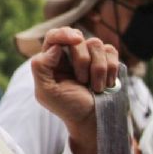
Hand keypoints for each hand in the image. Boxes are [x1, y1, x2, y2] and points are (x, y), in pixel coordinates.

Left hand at [30, 27, 118, 153]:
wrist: (93, 119)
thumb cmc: (67, 106)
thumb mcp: (46, 92)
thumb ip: (41, 68)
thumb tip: (54, 48)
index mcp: (52, 59)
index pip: (54, 35)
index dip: (64, 34)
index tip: (76, 40)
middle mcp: (70, 53)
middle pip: (77, 38)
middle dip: (82, 60)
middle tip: (81, 80)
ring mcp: (90, 55)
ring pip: (96, 44)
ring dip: (97, 69)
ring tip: (94, 87)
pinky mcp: (107, 59)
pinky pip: (111, 50)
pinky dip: (110, 69)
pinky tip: (106, 83)